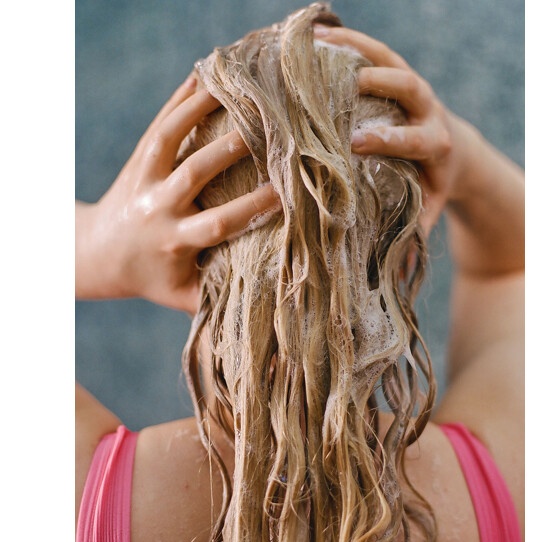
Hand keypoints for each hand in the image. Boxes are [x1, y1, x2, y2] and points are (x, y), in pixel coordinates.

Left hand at [76, 74, 280, 312]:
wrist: (97, 253)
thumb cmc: (150, 278)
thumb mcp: (181, 297)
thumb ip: (216, 302)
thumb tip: (263, 317)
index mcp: (174, 241)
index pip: (217, 223)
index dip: (250, 209)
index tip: (284, 193)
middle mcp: (157, 207)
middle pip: (193, 173)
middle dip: (229, 150)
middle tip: (266, 128)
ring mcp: (144, 178)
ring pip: (170, 138)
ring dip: (200, 109)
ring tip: (235, 86)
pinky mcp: (137, 159)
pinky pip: (158, 125)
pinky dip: (180, 99)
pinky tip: (204, 75)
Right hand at [313, 25, 477, 235]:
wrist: (453, 152)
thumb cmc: (430, 185)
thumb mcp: (425, 210)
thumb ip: (410, 233)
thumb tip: (391, 277)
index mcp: (434, 146)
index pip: (412, 140)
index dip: (387, 140)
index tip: (356, 143)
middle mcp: (428, 110)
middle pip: (408, 88)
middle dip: (377, 86)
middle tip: (342, 85)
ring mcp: (414, 87)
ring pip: (390, 60)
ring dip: (356, 50)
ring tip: (315, 44)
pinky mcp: (401, 72)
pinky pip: (376, 50)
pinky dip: (349, 41)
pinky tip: (316, 37)